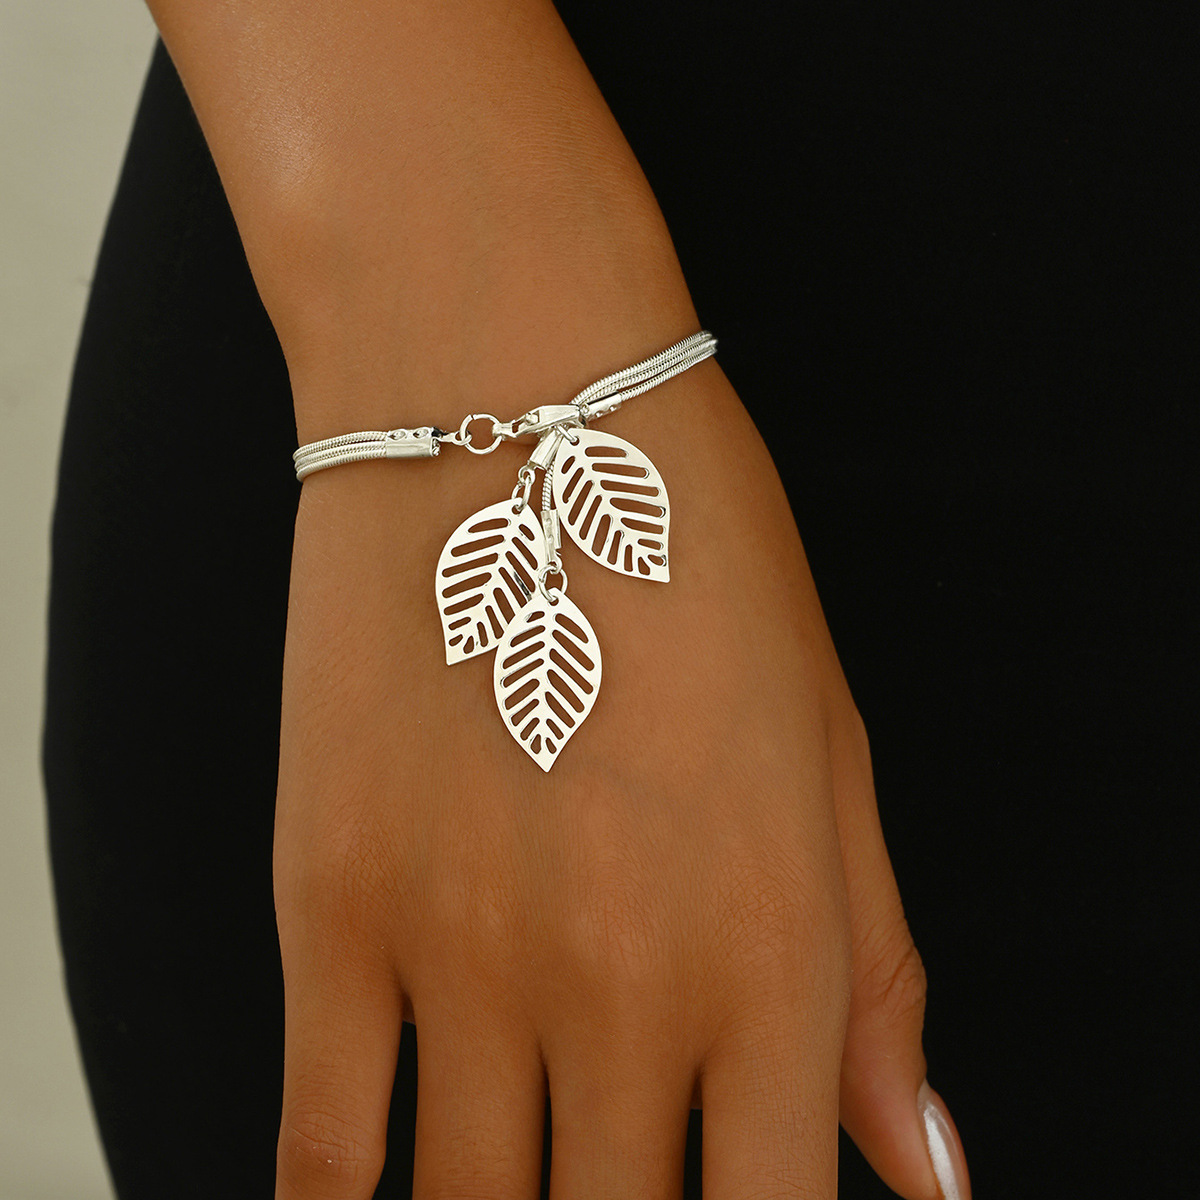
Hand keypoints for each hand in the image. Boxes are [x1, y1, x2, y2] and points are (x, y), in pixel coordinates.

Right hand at [271, 365, 968, 1197]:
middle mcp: (618, 982)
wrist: (508, 402)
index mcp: (770, 948)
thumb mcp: (829, 751)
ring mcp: (462, 953)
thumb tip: (921, 1162)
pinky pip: (321, 1147)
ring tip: (521, 1170)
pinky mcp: (332, 905)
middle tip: (615, 1178)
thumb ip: (872, 976)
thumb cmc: (692, 555)